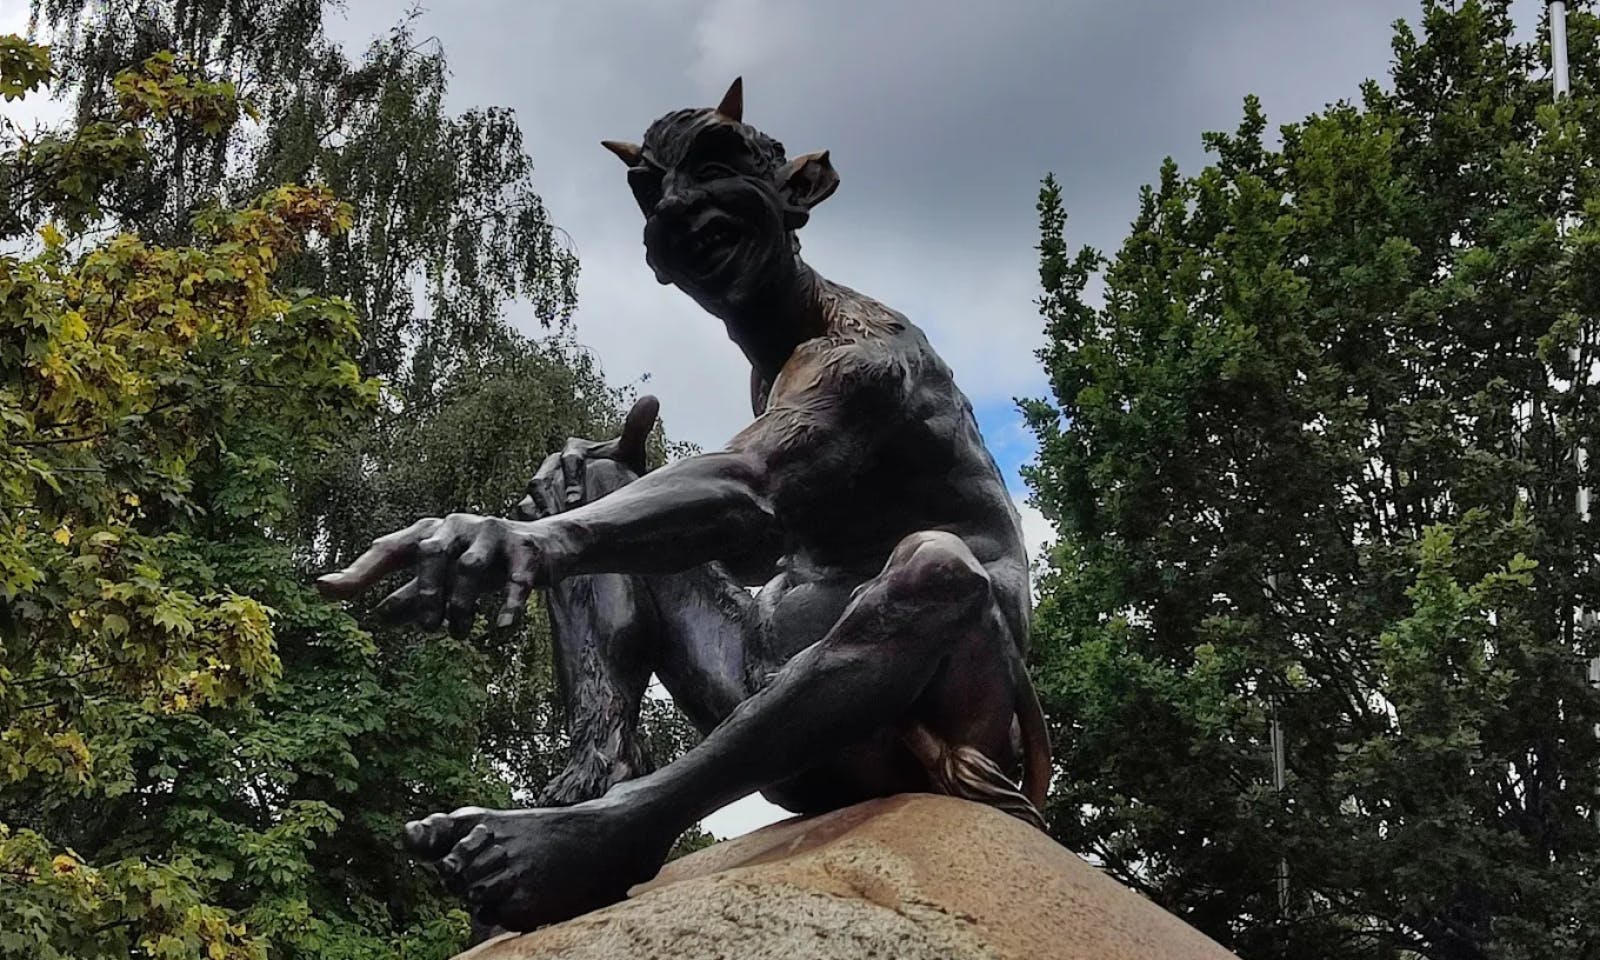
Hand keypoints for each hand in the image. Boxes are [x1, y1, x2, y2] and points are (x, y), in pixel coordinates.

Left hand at [315, 514, 555, 636]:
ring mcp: (492, 533)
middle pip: (429, 554)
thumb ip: (412, 595)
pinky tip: (500, 629)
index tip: (325, 591)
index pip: (387, 549)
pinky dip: (506, 605)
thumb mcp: (446, 580)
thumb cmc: (484, 564)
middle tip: (428, 629)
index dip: (358, 572)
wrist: (547, 548)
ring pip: (468, 568)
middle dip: (424, 595)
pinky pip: (513, 579)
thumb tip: (377, 616)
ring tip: (460, 633)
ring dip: (461, 607)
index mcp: (430, 532)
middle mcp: (457, 525)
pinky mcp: (526, 548)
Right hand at [518, 395, 657, 519]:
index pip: (569, 461)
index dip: (571, 480)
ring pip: (530, 496)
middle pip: (542, 480)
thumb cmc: (621, 474)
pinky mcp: (532, 503)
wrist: (613, 498)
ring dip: (538, 514)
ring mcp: (541, 485)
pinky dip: (528, 522)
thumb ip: (636, 428)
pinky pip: (523, 510)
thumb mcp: (630, 453)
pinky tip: (537, 539)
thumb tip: (651, 398)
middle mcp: (552, 465)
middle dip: (550, 501)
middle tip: (561, 522)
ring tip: (548, 533)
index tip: (576, 501)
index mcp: (573, 450)